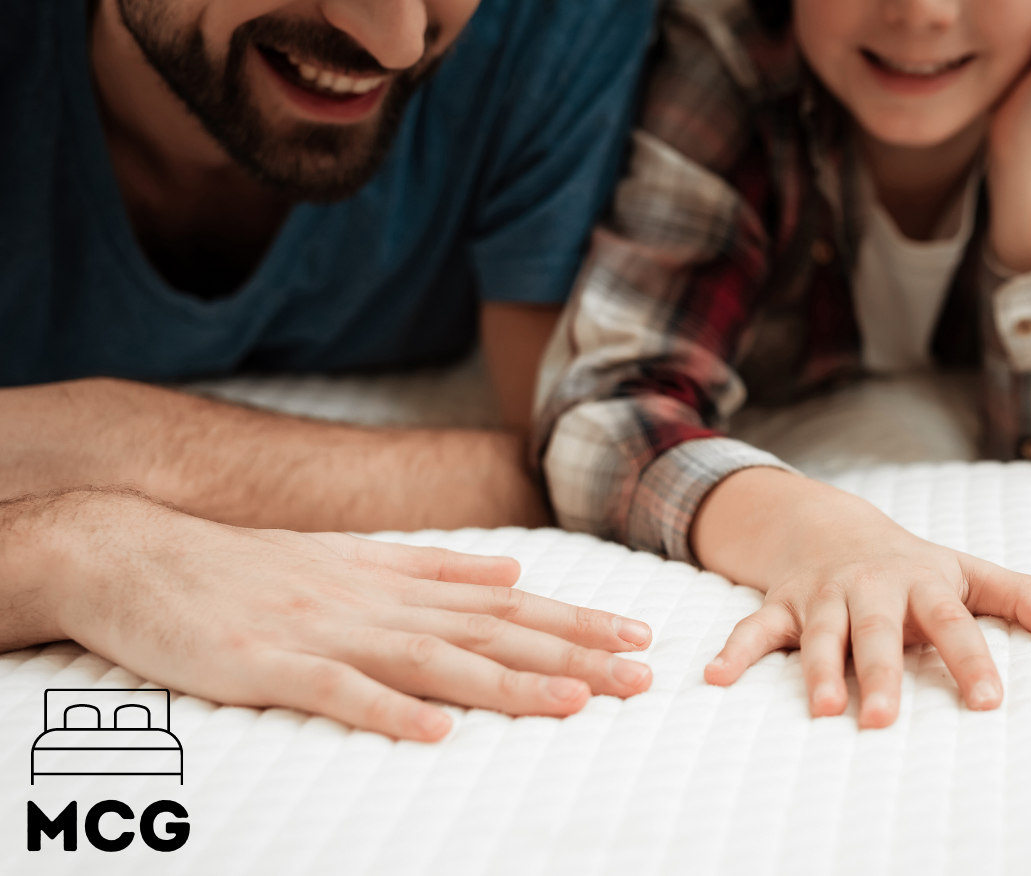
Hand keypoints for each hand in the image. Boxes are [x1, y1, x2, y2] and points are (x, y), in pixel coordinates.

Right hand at [8, 490, 653, 740]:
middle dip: (570, 652)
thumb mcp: (353, 557)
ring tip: (572, 701)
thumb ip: (435, 567)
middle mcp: (375, 600)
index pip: (506, 602)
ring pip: (432, 657)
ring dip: (506, 682)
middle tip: (640, 674)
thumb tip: (513, 569)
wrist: (136, 552)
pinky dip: (388, 710)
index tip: (637, 636)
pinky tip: (435, 733)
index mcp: (396, 579)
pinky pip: (337, 691)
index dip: (574, 620)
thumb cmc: (248, 566)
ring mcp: (324, 631)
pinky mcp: (268, 663)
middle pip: (488, 629)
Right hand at [695, 470, 1030, 727]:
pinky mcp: (782, 605)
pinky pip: (755, 629)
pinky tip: (715, 678)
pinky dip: (735, 652)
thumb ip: (1019, 597)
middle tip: (884, 720)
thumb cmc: (909, 563)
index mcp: (920, 584)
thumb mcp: (965, 572)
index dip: (970, 660)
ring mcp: (822, 597)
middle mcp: (870, 590)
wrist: (828, 523)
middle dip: (878, 674)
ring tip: (821, 711)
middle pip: (875, 633)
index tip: (987, 702)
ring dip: (815, 673)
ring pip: (818, 636)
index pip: (953, 623)